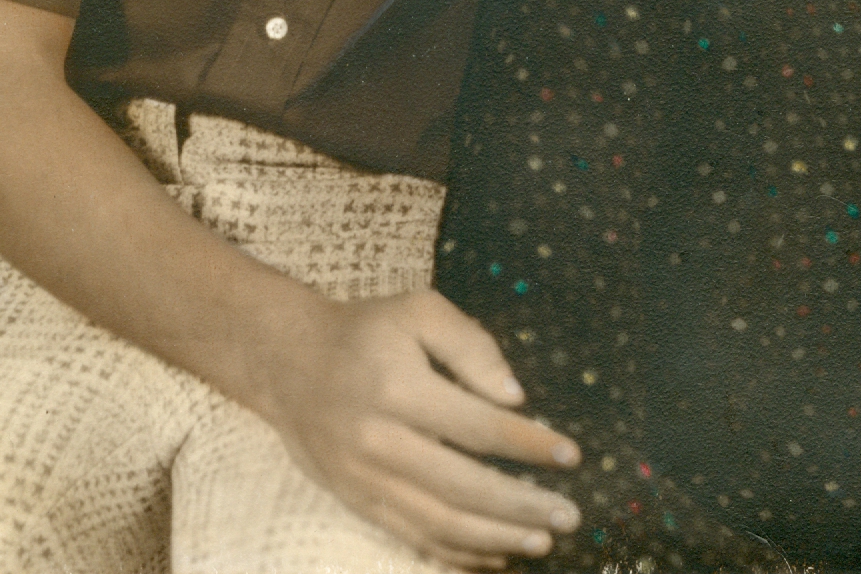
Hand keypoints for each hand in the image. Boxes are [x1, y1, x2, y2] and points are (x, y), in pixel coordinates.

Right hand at [260, 285, 581, 569]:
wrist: (289, 364)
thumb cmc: (366, 331)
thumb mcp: (419, 311)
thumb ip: (470, 345)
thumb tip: (514, 397)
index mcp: (399, 388)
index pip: (476, 425)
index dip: (527, 444)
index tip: (571, 456)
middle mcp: (380, 442)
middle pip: (462, 486)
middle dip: (521, 505)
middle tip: (570, 514)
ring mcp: (366, 480)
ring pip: (439, 523)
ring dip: (496, 538)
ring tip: (543, 539)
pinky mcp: (358, 503)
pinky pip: (413, 537)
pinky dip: (457, 552)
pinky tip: (496, 554)